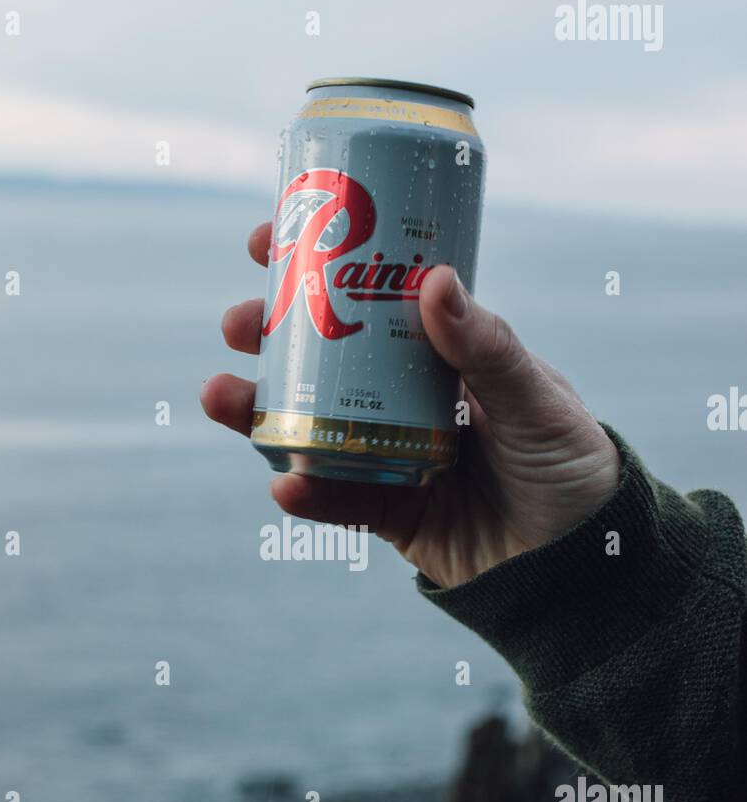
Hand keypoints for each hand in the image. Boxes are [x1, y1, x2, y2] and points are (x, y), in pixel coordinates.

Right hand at [202, 221, 620, 589]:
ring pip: (312, 426)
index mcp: (444, 355)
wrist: (582, 564)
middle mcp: (408, 399)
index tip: (268, 236)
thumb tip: (431, 280)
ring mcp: (391, 455)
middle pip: (325, 360)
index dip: (319, 266)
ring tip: (220, 396)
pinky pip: (336, 500)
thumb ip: (488, 349)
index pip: (372, 297)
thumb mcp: (537, 401)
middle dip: (271, 338)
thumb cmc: (573, 467)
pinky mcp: (388, 514)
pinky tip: (282, 483)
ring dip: (259, 411)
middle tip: (237, 322)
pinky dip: (306, 492)